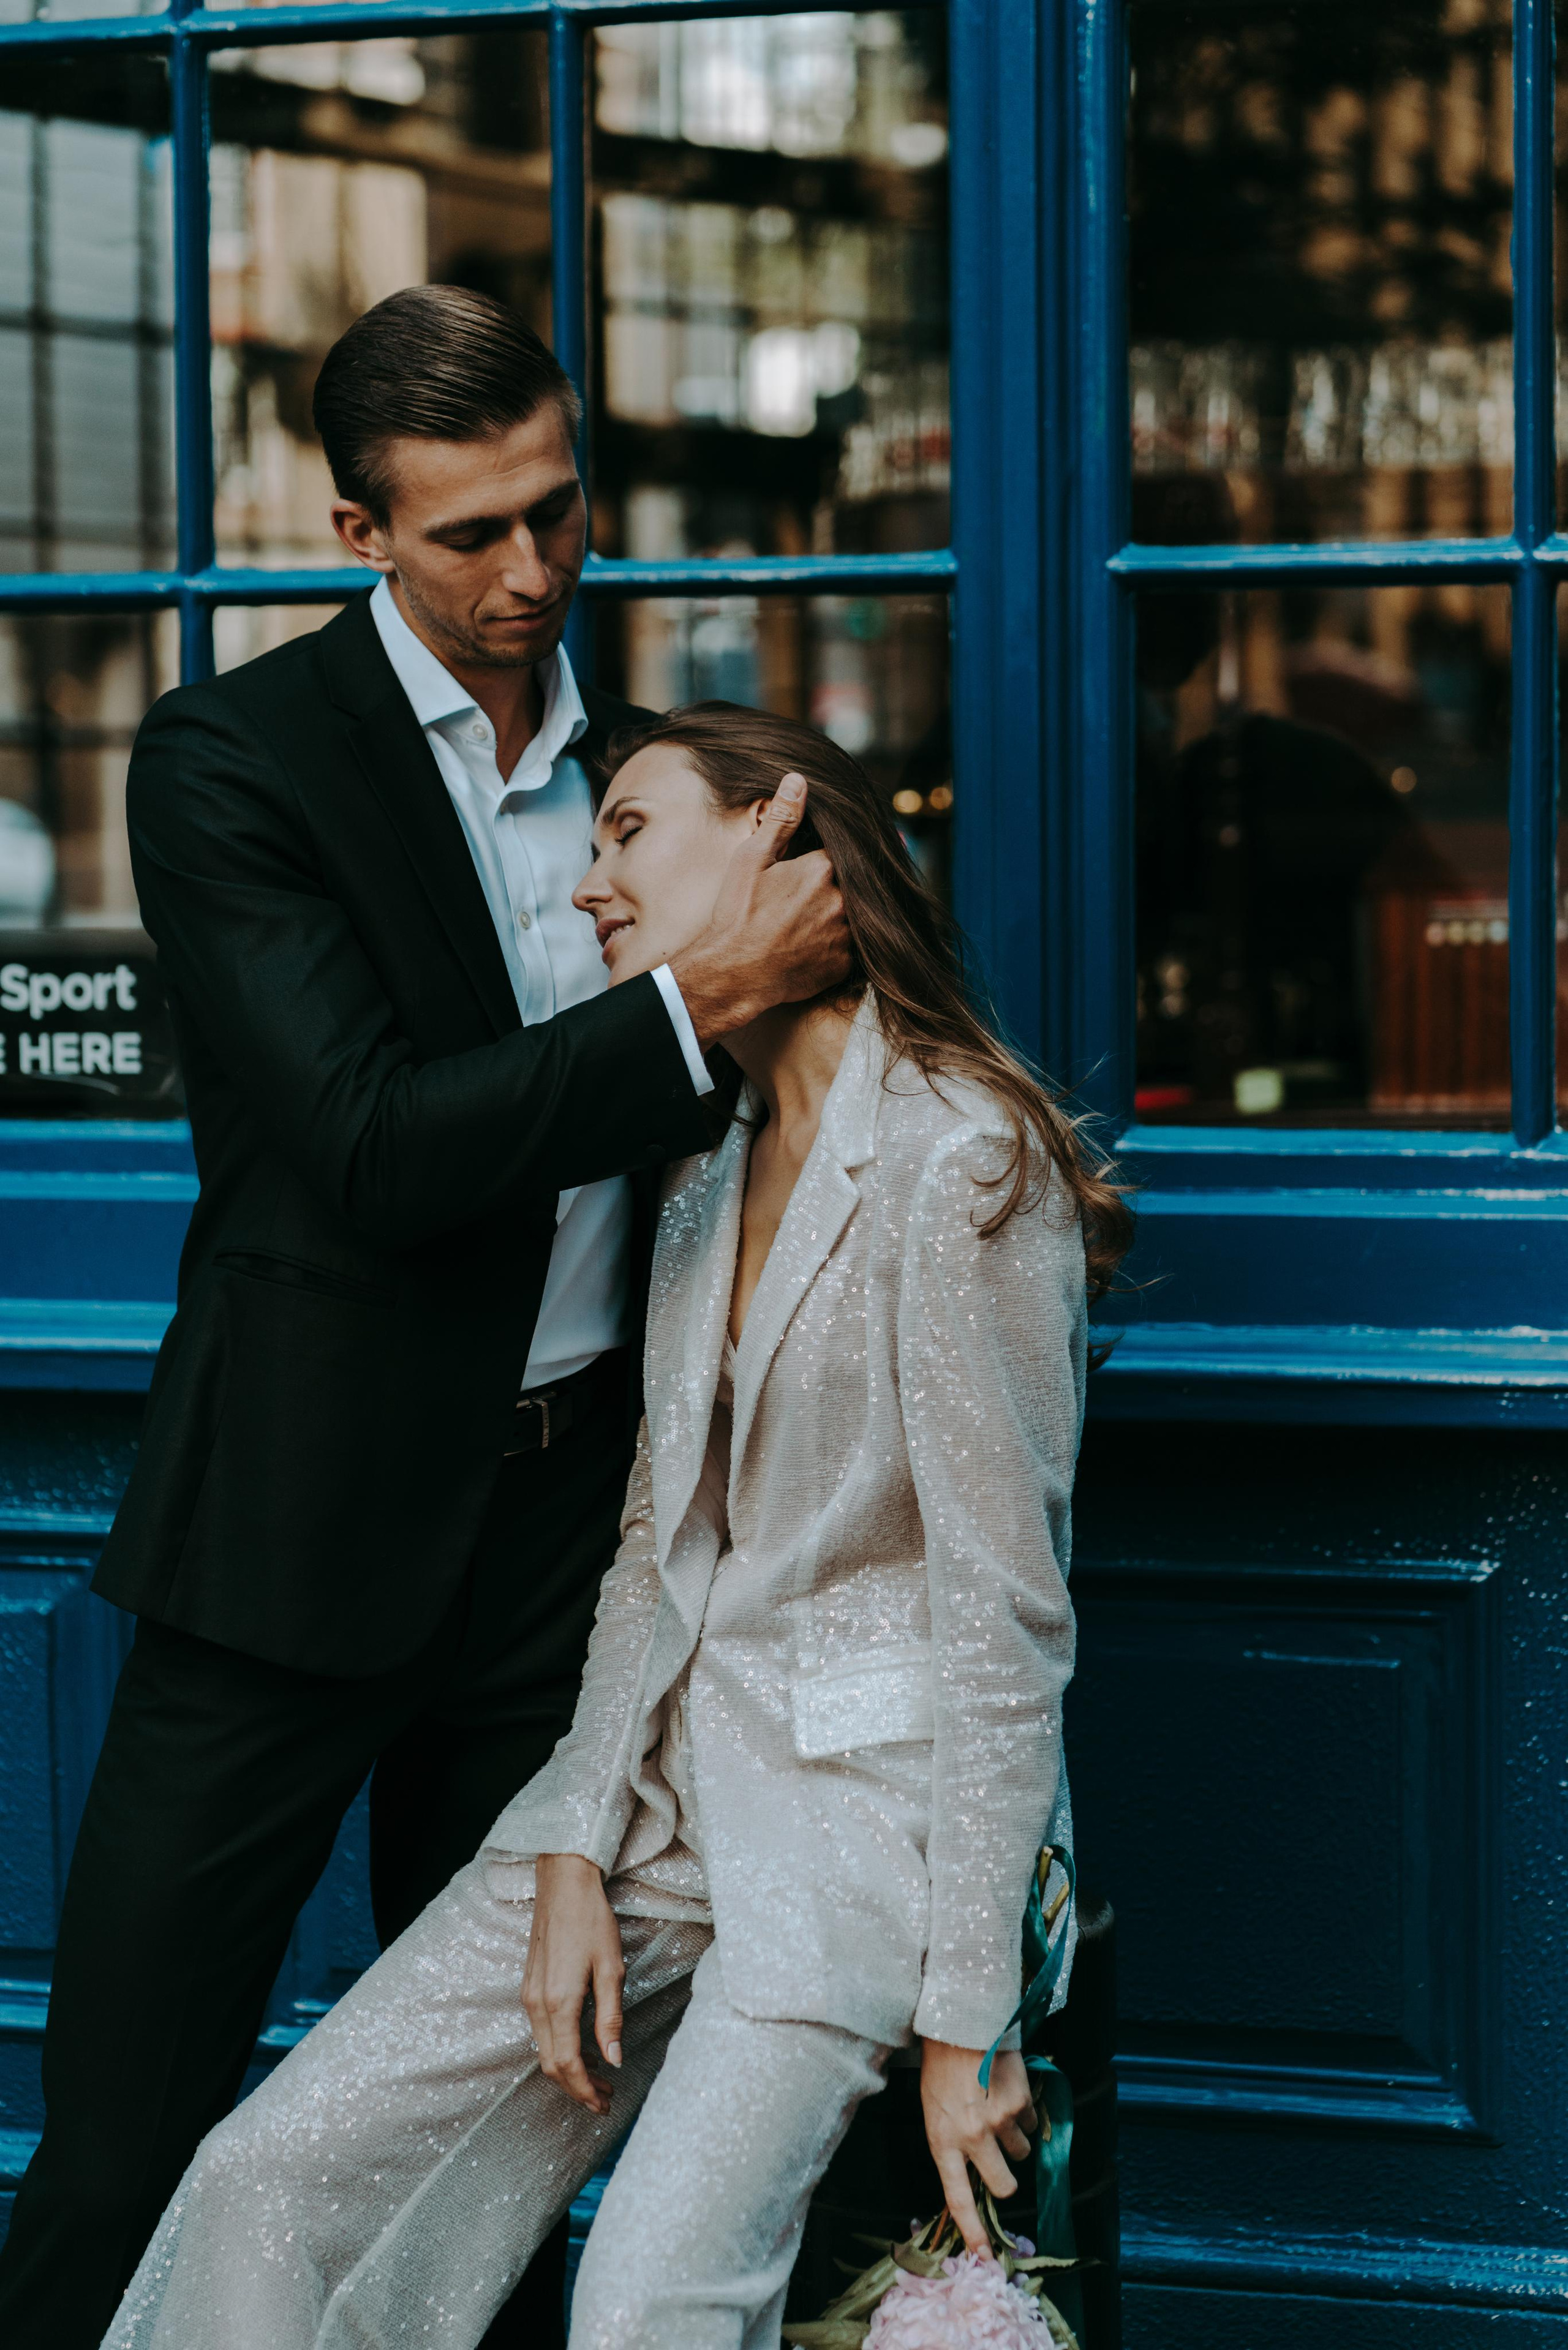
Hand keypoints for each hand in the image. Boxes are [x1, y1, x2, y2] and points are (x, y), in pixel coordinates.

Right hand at [522, 1854, 624, 2114]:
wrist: (563, 1883)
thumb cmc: (592, 1920)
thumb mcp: (611, 1968)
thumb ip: (610, 2017)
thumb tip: (614, 2059)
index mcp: (558, 2002)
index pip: (567, 2065)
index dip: (585, 2092)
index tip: (604, 2105)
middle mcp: (536, 2004)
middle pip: (550, 2065)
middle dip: (576, 2089)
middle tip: (605, 2099)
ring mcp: (529, 1995)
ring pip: (544, 2050)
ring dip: (569, 2071)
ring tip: (600, 2078)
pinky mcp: (529, 1986)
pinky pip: (541, 2031)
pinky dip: (560, 2049)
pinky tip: (583, 2047)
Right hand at [667, 773, 851, 1047]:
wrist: (732, 974)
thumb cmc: (737, 915)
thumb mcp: (752, 860)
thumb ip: (781, 819)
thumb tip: (799, 779)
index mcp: (822, 868)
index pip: (842, 850)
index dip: (829, 855)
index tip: (819, 861)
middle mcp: (842, 901)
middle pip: (851, 884)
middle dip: (837, 885)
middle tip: (806, 898)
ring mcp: (846, 936)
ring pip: (854, 917)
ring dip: (840, 915)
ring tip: (808, 921)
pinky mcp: (844, 965)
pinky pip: (849, 949)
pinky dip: (835, 945)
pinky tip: (811, 945)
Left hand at [920, 2041, 1036, 2259]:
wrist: (960, 2022)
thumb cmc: (940, 2067)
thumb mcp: (934, 2110)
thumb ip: (953, 2142)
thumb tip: (976, 2171)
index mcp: (943, 2141)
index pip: (958, 2198)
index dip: (973, 2232)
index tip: (986, 2257)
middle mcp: (972, 2138)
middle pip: (1003, 2186)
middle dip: (1006, 2177)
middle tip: (999, 2155)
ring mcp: (999, 2122)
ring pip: (1022, 2152)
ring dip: (1014, 2137)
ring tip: (996, 2105)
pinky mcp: (1021, 2103)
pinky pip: (1032, 2123)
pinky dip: (1025, 2112)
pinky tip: (1007, 2089)